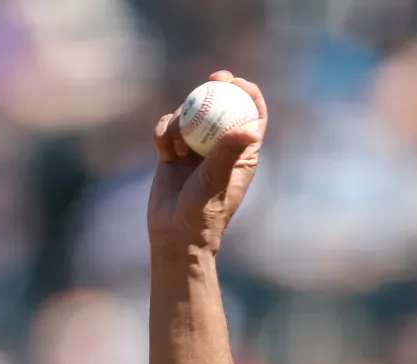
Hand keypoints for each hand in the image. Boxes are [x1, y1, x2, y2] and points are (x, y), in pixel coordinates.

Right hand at [147, 71, 266, 255]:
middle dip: (217, 88)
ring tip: (179, 152)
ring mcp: (196, 150)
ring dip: (181, 123)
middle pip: (220, 107)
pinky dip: (163, 134)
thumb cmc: (204, 211)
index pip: (253, 117)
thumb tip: (252, 130)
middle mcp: (220, 148)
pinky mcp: (173, 153)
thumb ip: (229, 153)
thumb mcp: (217, 179)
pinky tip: (163, 152)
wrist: (175, 233)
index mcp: (242, 154)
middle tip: (213, 77)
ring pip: (189, 115)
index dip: (249, 94)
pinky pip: (167, 129)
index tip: (238, 81)